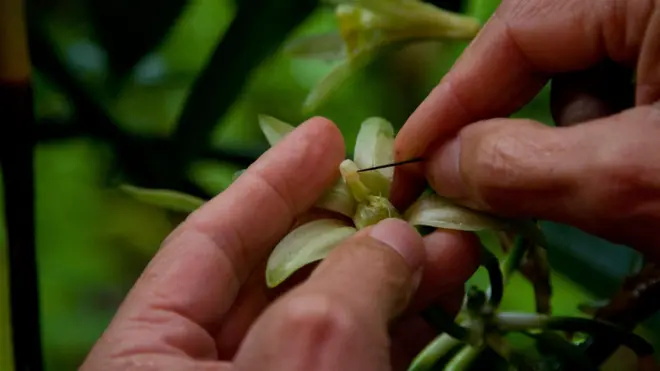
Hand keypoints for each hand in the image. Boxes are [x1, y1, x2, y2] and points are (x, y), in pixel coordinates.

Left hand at [81, 118, 478, 370]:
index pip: (206, 243)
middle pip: (277, 278)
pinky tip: (441, 291)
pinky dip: (399, 327)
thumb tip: (395, 235)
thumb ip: (346, 282)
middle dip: (348, 231)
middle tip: (406, 190)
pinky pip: (355, 360)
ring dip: (391, 278)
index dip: (268, 183)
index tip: (322, 136)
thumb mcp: (305, 353)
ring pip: (328, 322)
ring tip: (450, 237)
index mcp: (148, 356)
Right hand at [393, 0, 659, 258]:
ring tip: (617, 186)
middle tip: (489, 192)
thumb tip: (439, 164)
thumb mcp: (631, 179)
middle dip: (522, 127)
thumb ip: (522, 166)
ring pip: (587, 72)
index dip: (453, 101)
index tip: (408, 160)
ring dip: (579, 134)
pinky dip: (613, 135)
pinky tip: (643, 170)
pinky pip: (626, 84)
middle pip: (547, 49)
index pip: (516, 29)